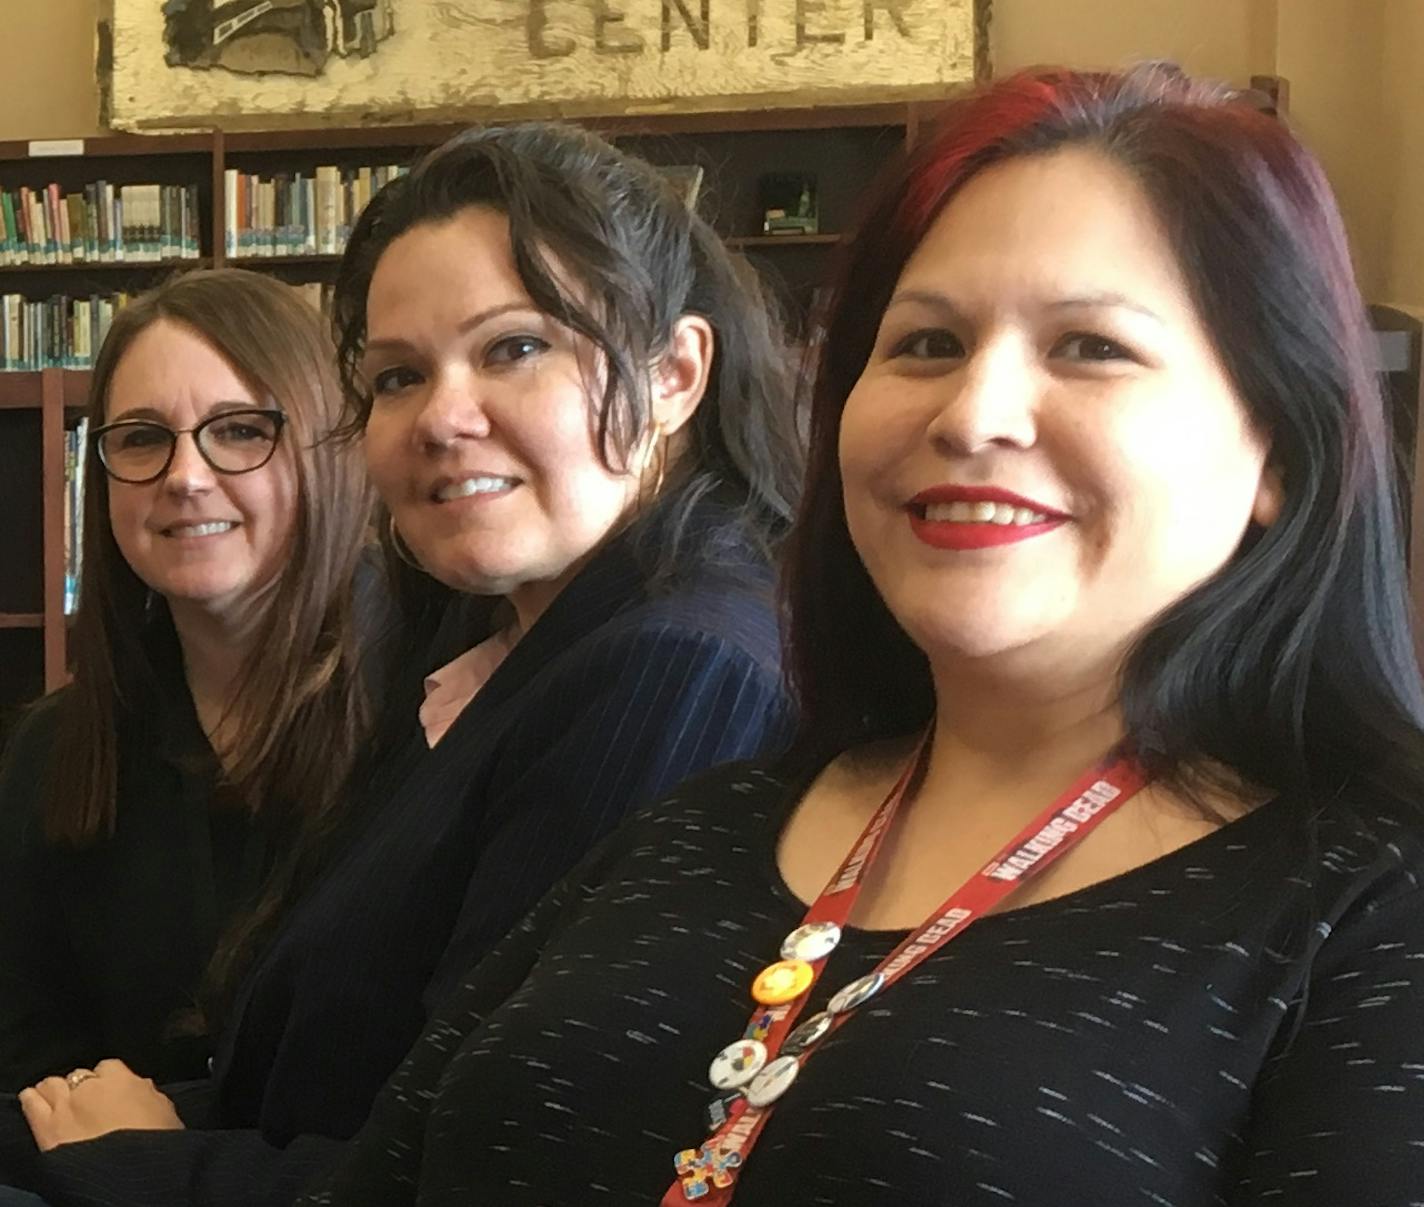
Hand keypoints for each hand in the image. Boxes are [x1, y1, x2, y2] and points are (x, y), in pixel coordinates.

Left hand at [19, 1059, 183, 1150]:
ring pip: (51, 1084)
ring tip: (58, 1098)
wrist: (129, 1174)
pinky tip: (33, 1098)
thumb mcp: (166, 1112)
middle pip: (79, 1075)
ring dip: (56, 1090)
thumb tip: (141, 1088)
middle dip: (82, 1086)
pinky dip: (32, 1098)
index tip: (109, 1090)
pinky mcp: (46, 1128)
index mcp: (123, 1080)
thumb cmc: (154, 1145)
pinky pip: (31, 1102)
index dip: (107, 1079)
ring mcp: (66, 1106)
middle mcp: (91, 1088)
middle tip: (87, 1101)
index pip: (108, 1067)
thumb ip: (148, 1093)